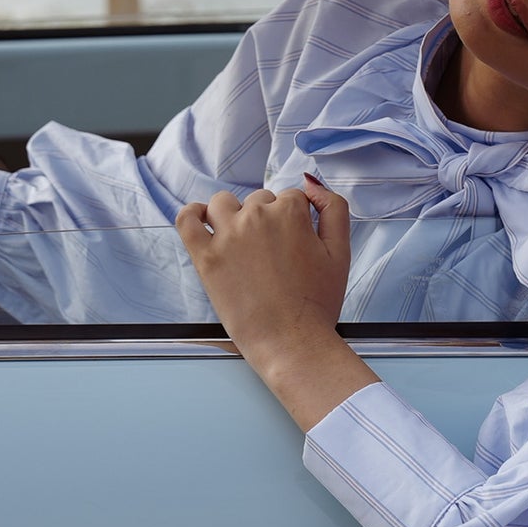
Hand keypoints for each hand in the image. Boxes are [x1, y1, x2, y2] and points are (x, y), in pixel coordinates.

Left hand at [176, 176, 373, 431]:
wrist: (291, 342)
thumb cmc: (317, 303)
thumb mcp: (340, 252)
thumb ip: (333, 209)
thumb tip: (310, 184)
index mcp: (290, 212)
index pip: (290, 198)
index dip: (294, 220)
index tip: (293, 245)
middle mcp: (257, 216)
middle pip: (259, 200)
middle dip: (266, 219)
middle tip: (272, 255)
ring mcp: (227, 235)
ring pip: (224, 203)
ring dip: (233, 214)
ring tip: (242, 242)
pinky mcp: (205, 256)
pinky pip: (187, 220)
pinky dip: (191, 213)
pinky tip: (200, 219)